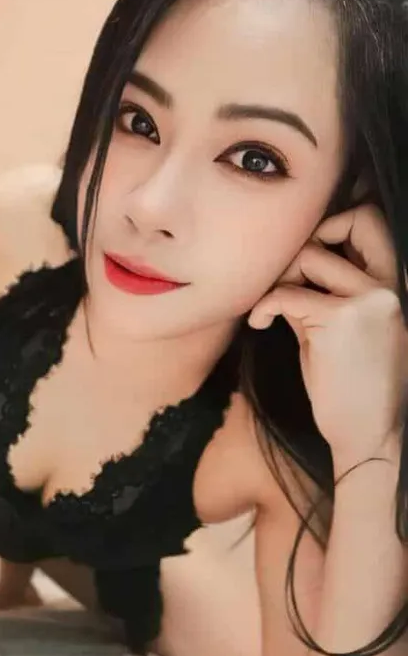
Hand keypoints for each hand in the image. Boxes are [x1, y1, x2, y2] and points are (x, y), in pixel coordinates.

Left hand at [248, 205, 405, 468]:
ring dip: (281, 278)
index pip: (370, 220)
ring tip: (274, 308)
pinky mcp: (340, 318)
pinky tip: (260, 324)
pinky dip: (263, 306)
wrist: (369, 435)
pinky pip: (285, 292)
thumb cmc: (353, 385)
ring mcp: (370, 298)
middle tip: (289, 278)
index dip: (332, 224)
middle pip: (349, 219)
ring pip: (308, 255)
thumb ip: (325, 289)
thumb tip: (289, 260)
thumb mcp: (346, 326)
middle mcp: (391, 284)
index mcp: (397, 283)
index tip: (304, 256)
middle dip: (309, 241)